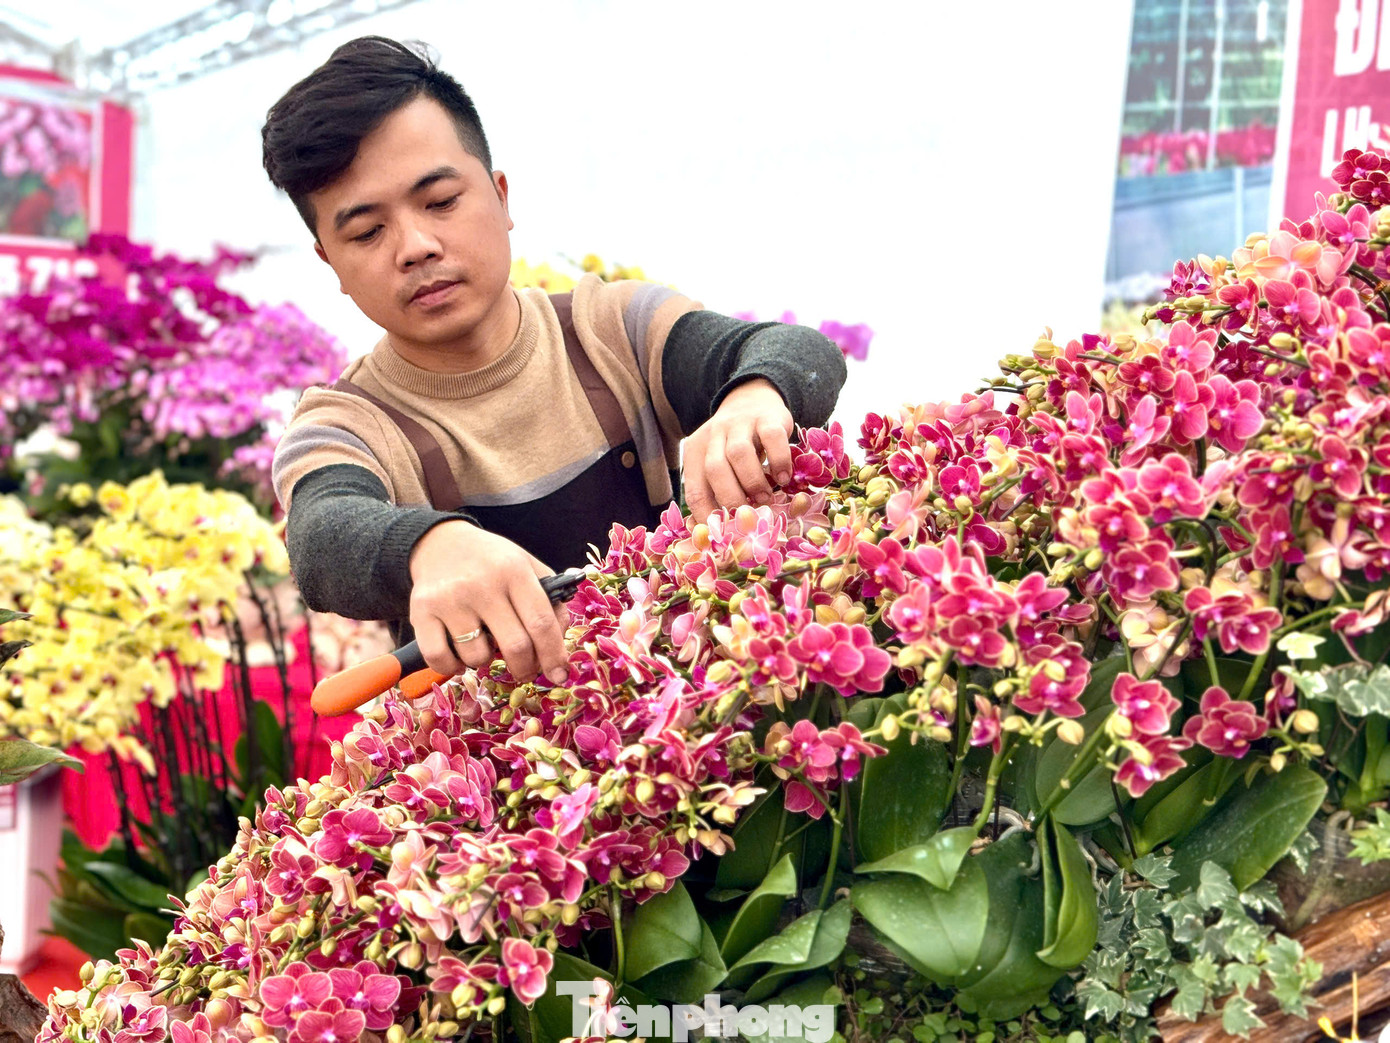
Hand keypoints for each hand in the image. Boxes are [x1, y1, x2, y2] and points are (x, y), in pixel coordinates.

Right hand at [407, 521, 568, 683]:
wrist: (439, 543)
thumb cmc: (491, 561)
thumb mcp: (526, 566)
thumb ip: (551, 599)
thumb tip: (562, 639)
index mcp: (514, 570)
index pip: (541, 622)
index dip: (553, 655)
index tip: (559, 675)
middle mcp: (482, 584)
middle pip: (515, 645)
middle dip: (525, 668)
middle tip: (524, 670)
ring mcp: (449, 599)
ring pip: (477, 656)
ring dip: (486, 662)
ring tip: (484, 644)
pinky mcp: (421, 611)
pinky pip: (440, 659)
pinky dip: (452, 667)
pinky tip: (459, 655)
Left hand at [683, 377, 793, 522]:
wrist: (751, 399)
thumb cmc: (734, 445)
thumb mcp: (719, 463)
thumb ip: (717, 491)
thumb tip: (719, 531)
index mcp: (696, 451)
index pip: (695, 490)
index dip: (709, 516)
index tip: (725, 533)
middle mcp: (714, 435)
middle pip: (715, 469)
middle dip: (732, 498)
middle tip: (748, 515)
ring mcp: (740, 423)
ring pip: (740, 453)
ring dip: (754, 482)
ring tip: (765, 498)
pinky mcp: (767, 417)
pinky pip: (772, 438)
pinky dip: (779, 461)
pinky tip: (784, 477)